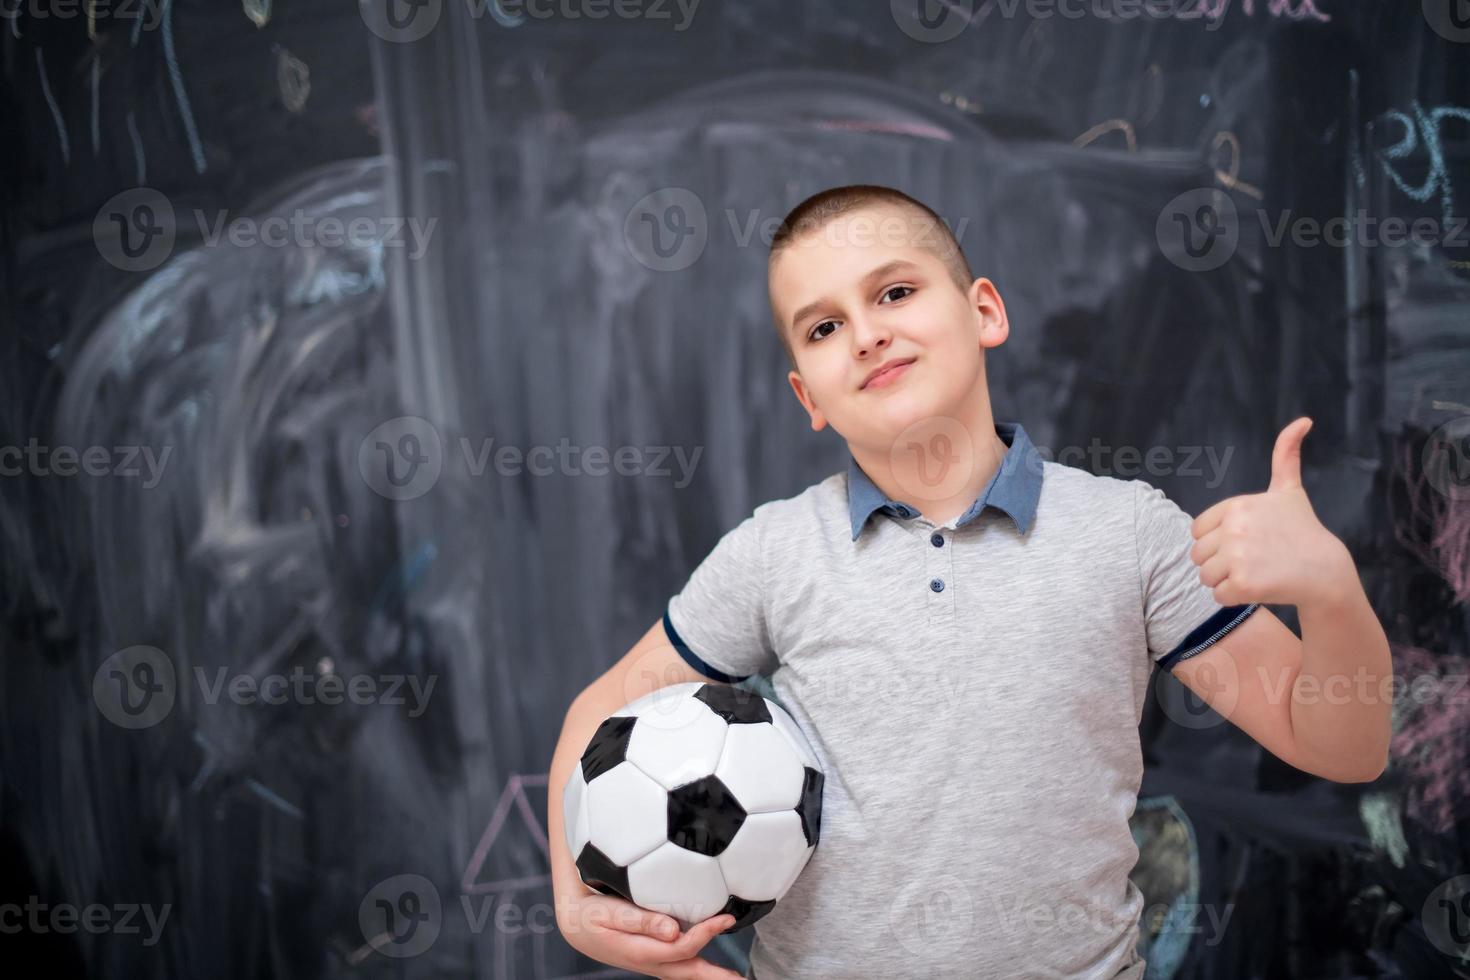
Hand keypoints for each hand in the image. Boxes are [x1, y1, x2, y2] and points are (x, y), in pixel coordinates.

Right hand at [556, 885, 741, 978]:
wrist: (575, 924)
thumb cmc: (591, 914)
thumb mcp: (610, 913)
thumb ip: (641, 921)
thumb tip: (673, 930)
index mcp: (641, 951)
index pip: (683, 948)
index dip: (706, 933)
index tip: (726, 918)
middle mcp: (649, 961)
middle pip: (690, 971)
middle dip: (717, 977)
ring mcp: (650, 961)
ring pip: (685, 972)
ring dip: (709, 976)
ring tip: (734, 979)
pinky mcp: (650, 955)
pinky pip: (678, 965)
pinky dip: (695, 966)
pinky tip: (705, 965)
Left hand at [1189, 417, 1352, 607]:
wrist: (1325, 572)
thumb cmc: (1302, 531)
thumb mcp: (1289, 490)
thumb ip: (1286, 455)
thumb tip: (1303, 420)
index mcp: (1236, 506)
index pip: (1198, 531)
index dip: (1217, 541)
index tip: (1246, 542)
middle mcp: (1234, 528)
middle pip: (1198, 555)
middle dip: (1219, 563)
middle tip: (1252, 562)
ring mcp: (1238, 556)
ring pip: (1205, 577)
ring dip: (1224, 581)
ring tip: (1255, 573)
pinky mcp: (1243, 584)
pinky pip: (1217, 596)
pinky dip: (1233, 598)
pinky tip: (1258, 588)